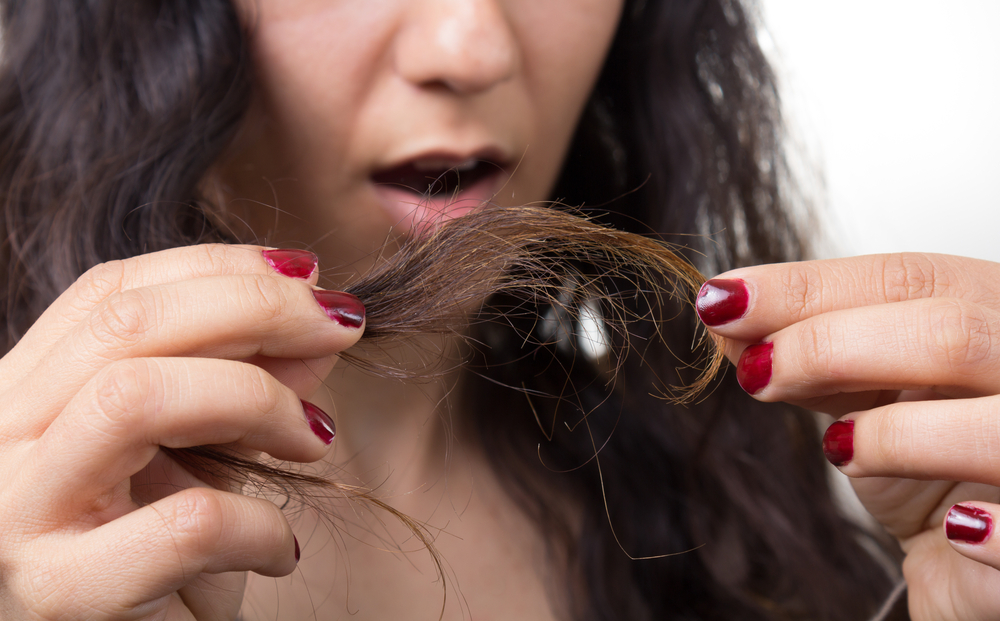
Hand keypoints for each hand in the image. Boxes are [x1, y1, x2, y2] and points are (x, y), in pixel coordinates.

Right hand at [0, 245, 363, 619]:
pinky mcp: (60, 595)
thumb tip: (318, 324)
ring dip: (256, 399)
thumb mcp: (207, 454)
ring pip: (135, 398)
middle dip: (255, 306)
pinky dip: (261, 524)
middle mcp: (0, 442)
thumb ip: (250, 382)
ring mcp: (16, 518)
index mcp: (26, 396)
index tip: (310, 274)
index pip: (111, 293)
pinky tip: (279, 552)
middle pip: (124, 325)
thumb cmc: (167, 565)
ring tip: (312, 437)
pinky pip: (187, 522)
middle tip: (342, 323)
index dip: (218, 267)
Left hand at [697, 253, 999, 620]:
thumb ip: (813, 358)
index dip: (809, 287)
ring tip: (841, 451)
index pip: (913, 279)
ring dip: (898, 435)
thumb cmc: (932, 469)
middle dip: (832, 347)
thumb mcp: (867, 399)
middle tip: (756, 372)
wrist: (988, 565)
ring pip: (996, 426)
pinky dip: (990, 534)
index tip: (723, 299)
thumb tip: (726, 318)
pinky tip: (955, 530)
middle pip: (952, 333)